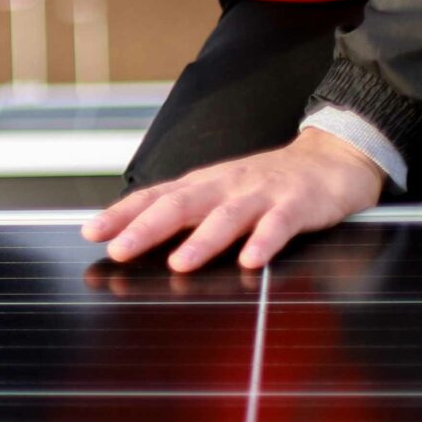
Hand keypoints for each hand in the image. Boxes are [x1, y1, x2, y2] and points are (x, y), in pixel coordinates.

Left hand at [82, 129, 386, 272]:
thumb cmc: (267, 184)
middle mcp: (225, 186)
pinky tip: (250, 262)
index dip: (122, 214)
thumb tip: (135, 240)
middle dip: (147, 228)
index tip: (91, 233)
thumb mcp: (219, 194)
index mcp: (202, 186)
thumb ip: (184, 215)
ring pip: (226, 216)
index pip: (154, 197)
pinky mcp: (297, 205)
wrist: (331, 158)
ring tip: (180, 263)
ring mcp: (261, 195)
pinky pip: (279, 226)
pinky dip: (264, 242)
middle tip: (119, 251)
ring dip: (202, 240)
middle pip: (180, 205)